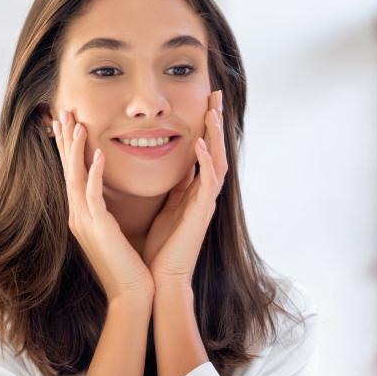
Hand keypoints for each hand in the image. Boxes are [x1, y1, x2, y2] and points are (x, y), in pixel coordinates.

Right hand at [54, 109, 153, 301]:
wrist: (132, 295)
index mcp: (83, 216)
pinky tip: (99, 155)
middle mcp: (78, 216)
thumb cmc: (129, 266)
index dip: (69, 149)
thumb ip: (110, 212)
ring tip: (77, 124)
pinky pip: (93, 196)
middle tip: (63, 113)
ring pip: (75, 178)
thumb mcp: (116, 232)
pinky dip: (95, 174)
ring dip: (76, 150)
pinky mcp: (98, 229)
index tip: (69, 124)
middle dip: (66, 141)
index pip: (73, 175)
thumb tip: (111, 196)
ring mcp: (85, 223)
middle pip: (68, 171)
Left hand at [143, 90, 227, 288]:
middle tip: (216, 94)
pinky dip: (204, 160)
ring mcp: (206, 204)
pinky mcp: (202, 214)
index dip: (205, 126)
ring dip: (215, 135)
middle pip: (215, 150)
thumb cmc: (159, 250)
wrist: (160, 281)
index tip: (204, 101)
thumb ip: (171, 189)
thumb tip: (170, 168)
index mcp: (193, 193)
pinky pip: (208, 182)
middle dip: (216, 122)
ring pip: (217, 161)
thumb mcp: (164, 210)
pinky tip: (198, 142)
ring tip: (212, 111)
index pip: (203, 151)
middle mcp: (204, 195)